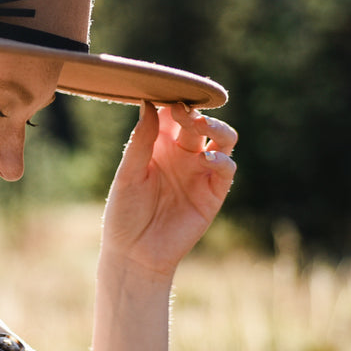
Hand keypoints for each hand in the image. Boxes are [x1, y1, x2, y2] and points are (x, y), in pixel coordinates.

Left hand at [101, 102, 237, 278]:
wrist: (135, 252)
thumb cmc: (124, 212)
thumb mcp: (127, 174)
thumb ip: (140, 141)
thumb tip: (148, 104)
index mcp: (158, 145)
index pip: (171, 115)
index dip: (172, 103)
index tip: (167, 97)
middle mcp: (182, 154)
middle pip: (197, 123)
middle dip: (193, 113)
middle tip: (184, 112)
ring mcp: (200, 172)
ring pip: (221, 139)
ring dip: (216, 128)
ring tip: (201, 126)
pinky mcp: (213, 193)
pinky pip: (226, 169)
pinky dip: (221, 159)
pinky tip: (207, 157)